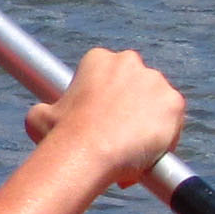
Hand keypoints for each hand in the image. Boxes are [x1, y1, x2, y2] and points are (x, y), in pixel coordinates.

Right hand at [22, 46, 184, 190]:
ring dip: (149, 121)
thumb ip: (47, 109)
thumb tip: (43, 113)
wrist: (88, 153)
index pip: (110, 75)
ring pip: (157, 102)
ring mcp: (155, 81)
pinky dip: (166, 137)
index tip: (102, 117)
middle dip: (131, 104)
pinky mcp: (174, 102)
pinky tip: (150, 154)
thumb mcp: (40, 116)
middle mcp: (130, 62)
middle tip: (119, 132)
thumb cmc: (60, 135)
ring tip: (134, 149)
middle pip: (137, 84)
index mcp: (98, 59)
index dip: (106, 98)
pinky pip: (174, 120)